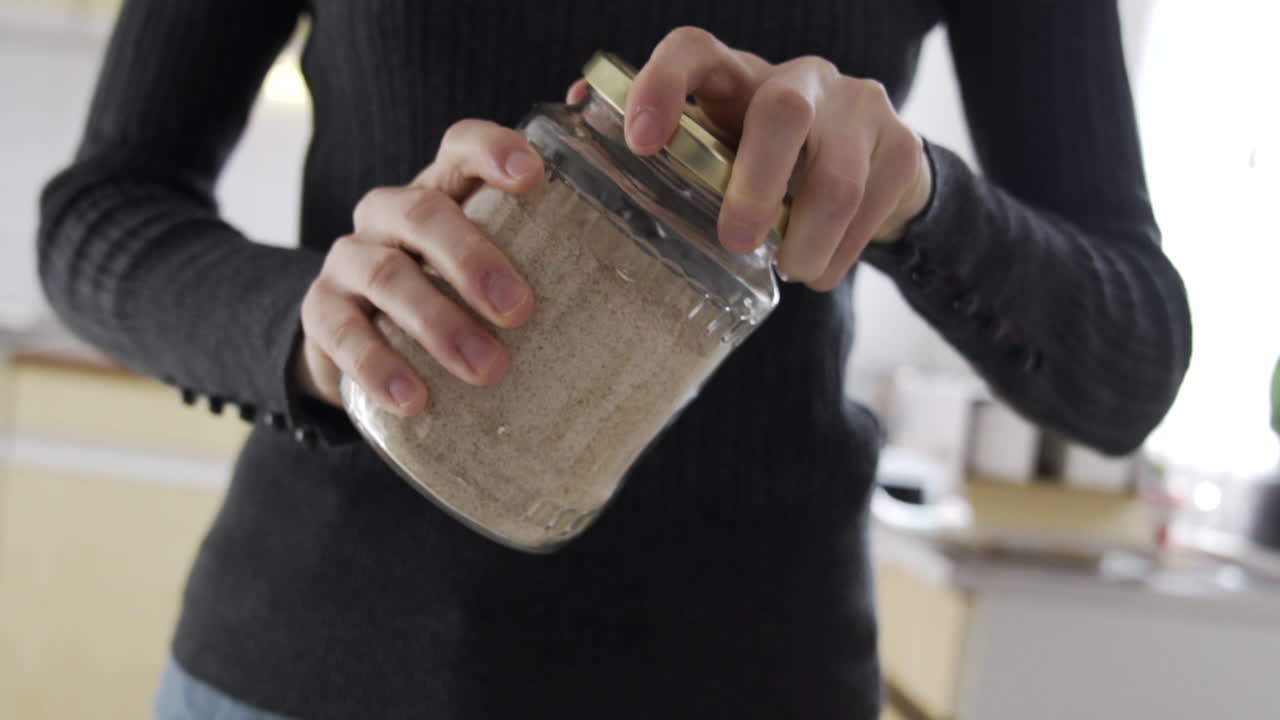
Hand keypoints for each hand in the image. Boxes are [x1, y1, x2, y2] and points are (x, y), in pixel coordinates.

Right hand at [296, 120, 542, 414]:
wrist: (367, 348)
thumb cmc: (456, 302)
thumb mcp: (498, 275)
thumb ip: (551, 261)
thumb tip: (647, 274)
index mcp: (443, 191)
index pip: (460, 146)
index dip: (493, 150)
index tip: (534, 177)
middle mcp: (390, 215)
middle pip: (422, 212)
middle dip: (472, 259)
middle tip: (521, 311)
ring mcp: (350, 260)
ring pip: (385, 274)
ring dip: (438, 323)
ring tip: (485, 370)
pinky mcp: (321, 314)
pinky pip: (341, 333)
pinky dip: (378, 365)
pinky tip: (413, 398)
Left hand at [585, 28, 932, 290]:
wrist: (867, 169)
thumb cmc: (765, 161)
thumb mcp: (717, 148)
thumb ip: (665, 143)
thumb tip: (578, 116)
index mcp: (737, 76)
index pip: (694, 48)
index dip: (663, 85)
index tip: (641, 142)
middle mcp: (801, 79)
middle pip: (782, 112)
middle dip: (755, 187)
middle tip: (736, 242)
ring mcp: (859, 108)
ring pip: (836, 177)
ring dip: (806, 241)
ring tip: (789, 272)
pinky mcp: (902, 147)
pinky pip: (871, 209)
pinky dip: (841, 252)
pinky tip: (818, 270)